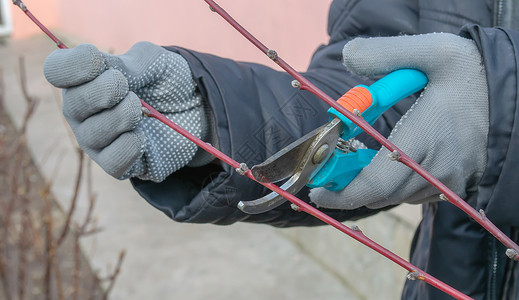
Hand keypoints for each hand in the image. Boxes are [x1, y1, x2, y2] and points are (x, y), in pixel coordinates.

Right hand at [44, 42, 208, 181]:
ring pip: (93, 134)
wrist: (195, 109)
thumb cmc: (167, 81)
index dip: (74, 66)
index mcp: (84, 78)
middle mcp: (82, 111)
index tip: (100, 62)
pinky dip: (129, 147)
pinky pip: (112, 162)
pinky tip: (143, 137)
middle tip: (130, 90)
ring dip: (122, 118)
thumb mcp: (154, 61)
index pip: (57, 70)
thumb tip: (110, 73)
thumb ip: (130, 63)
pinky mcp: (116, 164)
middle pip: (73, 104)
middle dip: (105, 91)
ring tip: (141, 112)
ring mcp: (96, 140)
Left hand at [310, 33, 488, 208]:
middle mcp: (438, 169)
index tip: (317, 193)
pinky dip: (393, 185)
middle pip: (381, 194)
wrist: (507, 92)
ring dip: (371, 185)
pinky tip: (387, 163)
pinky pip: (414, 195)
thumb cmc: (467, 72)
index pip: (376, 182)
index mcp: (426, 138)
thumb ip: (385, 53)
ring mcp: (448, 181)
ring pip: (396, 196)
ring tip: (357, 161)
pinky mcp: (454, 185)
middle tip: (330, 171)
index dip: (343, 193)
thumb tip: (347, 56)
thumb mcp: (431, 50)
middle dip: (349, 187)